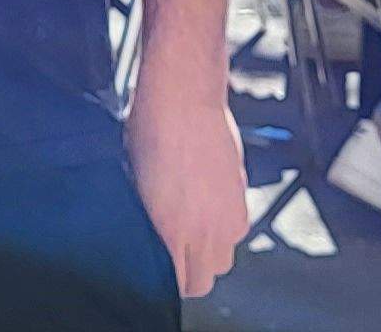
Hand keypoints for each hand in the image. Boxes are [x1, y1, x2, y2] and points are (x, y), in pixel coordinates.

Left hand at [125, 76, 246, 297]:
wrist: (184, 96)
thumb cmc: (151, 131)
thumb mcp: (138, 184)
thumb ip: (153, 220)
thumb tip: (156, 234)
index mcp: (175, 230)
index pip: (184, 284)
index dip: (171, 281)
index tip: (162, 269)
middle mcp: (208, 228)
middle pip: (208, 277)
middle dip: (192, 270)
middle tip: (174, 251)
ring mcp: (230, 211)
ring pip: (225, 254)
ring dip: (210, 248)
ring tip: (191, 226)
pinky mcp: (242, 192)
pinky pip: (237, 227)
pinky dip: (224, 224)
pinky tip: (205, 204)